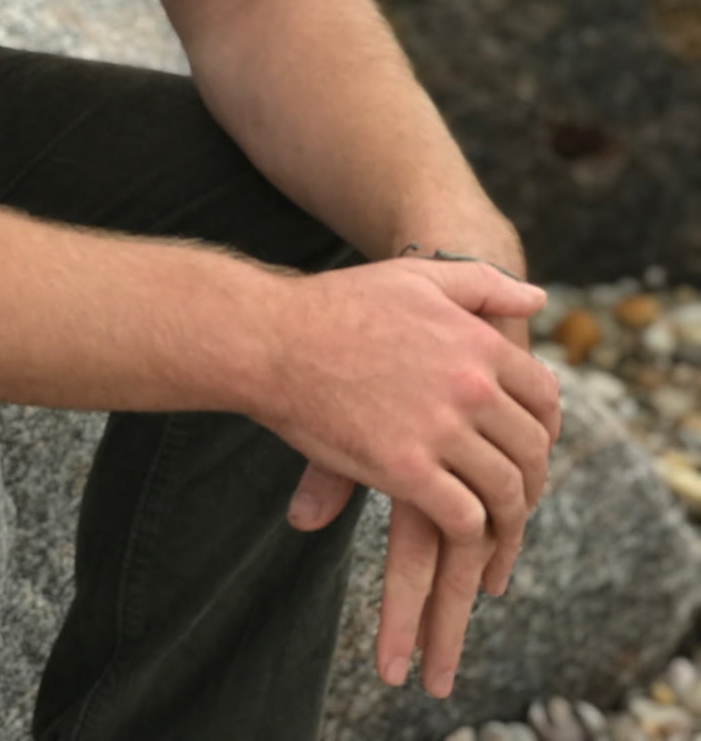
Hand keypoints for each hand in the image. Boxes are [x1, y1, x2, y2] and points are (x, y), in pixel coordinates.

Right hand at [279, 270, 559, 698]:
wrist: (273, 338)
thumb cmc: (339, 304)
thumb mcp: (418, 276)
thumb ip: (484, 285)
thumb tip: (540, 300)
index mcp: (477, 341)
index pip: (543, 396)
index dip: (546, 429)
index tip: (531, 450)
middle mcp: (470, 385)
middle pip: (531, 449)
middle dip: (533, 482)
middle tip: (519, 504)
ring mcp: (440, 428)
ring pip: (505, 491)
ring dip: (508, 522)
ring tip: (496, 538)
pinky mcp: (406, 469)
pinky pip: (465, 519)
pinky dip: (473, 538)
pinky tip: (462, 542)